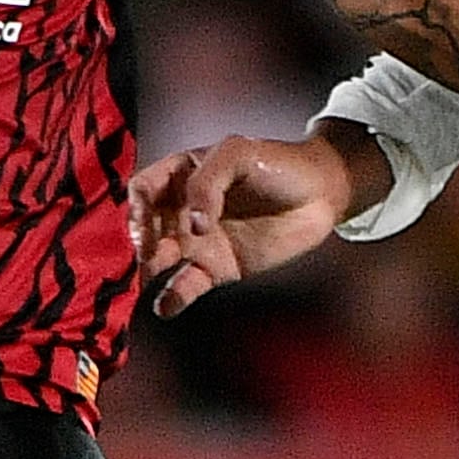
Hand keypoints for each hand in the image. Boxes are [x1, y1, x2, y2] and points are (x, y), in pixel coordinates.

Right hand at [128, 131, 359, 317]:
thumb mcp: (238, 153)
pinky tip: (167, 304)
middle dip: (139, 244)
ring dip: (149, 274)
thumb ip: (207, 182)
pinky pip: (187, 285)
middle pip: (145, 228)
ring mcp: (199, 241)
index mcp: (182, 175)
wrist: (322, 193)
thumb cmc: (280, 163)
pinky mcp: (218, 268)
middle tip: (150, 255)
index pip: (142, 190)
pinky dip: (174, 296)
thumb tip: (192, 224)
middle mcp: (183, 209)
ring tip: (150, 282)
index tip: (146, 224)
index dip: (137, 207)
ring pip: (160, 260)